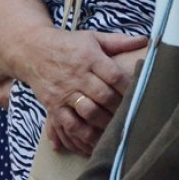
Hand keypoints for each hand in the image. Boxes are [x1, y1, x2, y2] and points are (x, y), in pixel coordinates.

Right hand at [25, 30, 146, 154]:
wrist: (32, 50)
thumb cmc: (68, 44)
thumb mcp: (93, 38)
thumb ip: (119, 41)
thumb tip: (146, 40)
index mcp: (90, 57)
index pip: (114, 75)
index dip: (129, 87)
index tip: (140, 94)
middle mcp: (77, 75)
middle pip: (103, 95)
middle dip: (120, 107)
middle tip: (132, 115)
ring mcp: (64, 92)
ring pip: (88, 112)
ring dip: (105, 123)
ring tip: (118, 129)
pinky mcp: (53, 106)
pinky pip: (69, 124)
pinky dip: (83, 135)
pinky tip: (96, 141)